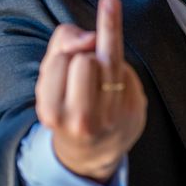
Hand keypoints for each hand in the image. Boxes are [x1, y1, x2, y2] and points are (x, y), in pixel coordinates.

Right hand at [34, 0, 146, 182]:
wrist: (90, 148)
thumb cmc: (66, 100)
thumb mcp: (50, 73)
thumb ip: (63, 40)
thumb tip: (92, 37)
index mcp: (52, 111)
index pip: (62, 59)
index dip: (66, 56)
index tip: (68, 59)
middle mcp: (82, 120)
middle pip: (86, 60)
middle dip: (84, 59)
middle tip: (83, 77)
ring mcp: (112, 118)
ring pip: (110, 60)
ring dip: (103, 61)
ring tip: (98, 79)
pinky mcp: (135, 111)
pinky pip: (128, 72)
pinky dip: (120, 73)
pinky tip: (113, 90)